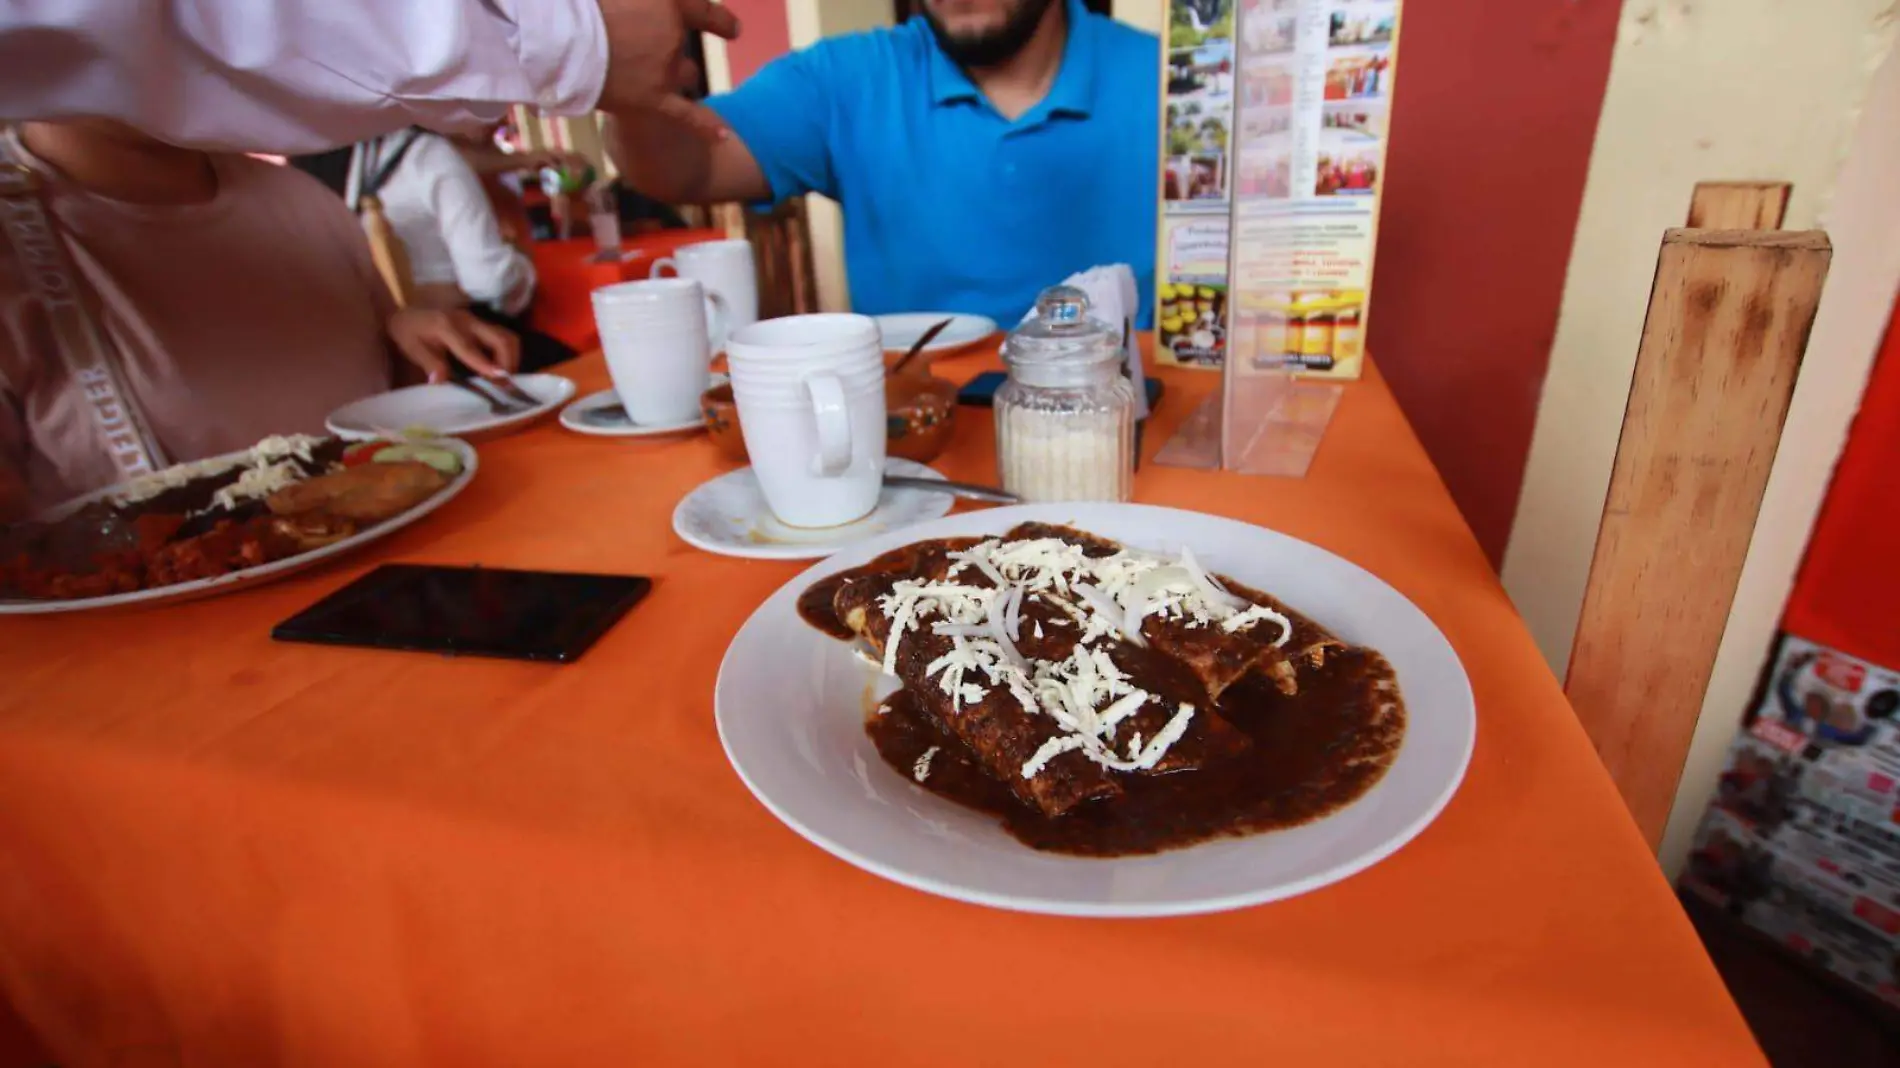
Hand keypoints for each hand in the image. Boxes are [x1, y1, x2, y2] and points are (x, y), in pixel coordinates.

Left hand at [387, 308, 520, 381]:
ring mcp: (476, 320)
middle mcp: (466, 321)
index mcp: (446, 327)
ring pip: (506, 336)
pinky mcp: (481, 324)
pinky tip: (500, 368)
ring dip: (512, 357)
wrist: (408, 313)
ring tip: (505, 377)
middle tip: (506, 384)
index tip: (500, 378)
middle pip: (500, 338)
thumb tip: (440, 381)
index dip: (486, 364)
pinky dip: (507, 353)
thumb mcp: (412, 349)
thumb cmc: (409, 333)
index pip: (469, 348)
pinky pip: (502, 336)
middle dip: (509, 361)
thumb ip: (429, 363)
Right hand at [595, 0, 739, 142]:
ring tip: (643, 69)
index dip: (719, 19)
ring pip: (686, 73)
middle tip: (635, 44)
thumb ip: (646, 5)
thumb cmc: (583, 7)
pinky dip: (706, 126)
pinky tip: (724, 137)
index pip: (702, 11)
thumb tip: (661, 4)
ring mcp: (665, 68)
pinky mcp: (653, 99)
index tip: (733, 28)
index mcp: (667, 3)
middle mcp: (672, 34)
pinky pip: (687, 115)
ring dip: (677, 71)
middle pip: (682, 41)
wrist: (561, 41)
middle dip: (668, 41)